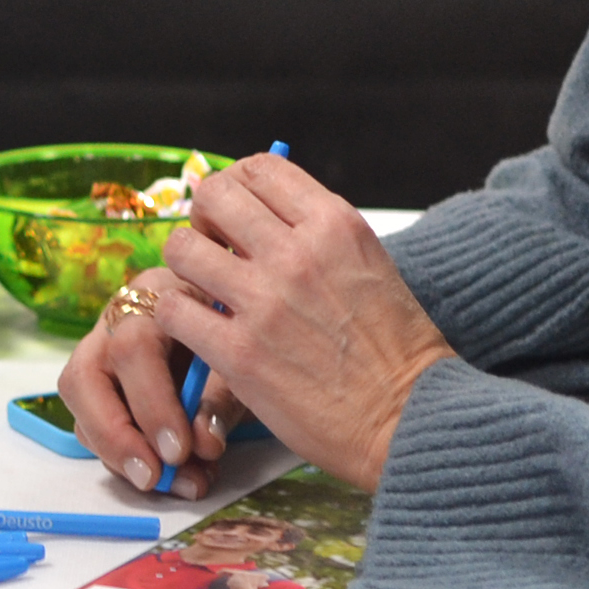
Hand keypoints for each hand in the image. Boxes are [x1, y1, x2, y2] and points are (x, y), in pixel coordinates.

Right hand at [59, 268, 218, 500]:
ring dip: (113, 451)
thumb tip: (204, 443)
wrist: (239, 328)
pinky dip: (121, 456)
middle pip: (85, 374)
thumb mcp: (242, 363)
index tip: (179, 452)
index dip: (151, 404)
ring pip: (78, 400)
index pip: (133, 348)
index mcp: (155, 299)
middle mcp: (115, 321)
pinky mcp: (99, 384)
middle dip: (114, 434)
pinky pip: (90, 422)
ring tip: (162, 484)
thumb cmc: (239, 336)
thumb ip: (221, 402)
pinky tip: (166, 476)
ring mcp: (100, 350)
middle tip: (150, 478)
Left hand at [157, 150, 452, 490]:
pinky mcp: (240, 352)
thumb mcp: (369, 265)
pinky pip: (173, 309)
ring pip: (181, 248)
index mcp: (335, 225)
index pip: (260, 167)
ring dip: (184, 267)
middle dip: (204, 218)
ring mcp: (265, 301)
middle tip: (212, 248)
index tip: (235, 214)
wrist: (415, 421)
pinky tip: (197, 331)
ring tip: (203, 290)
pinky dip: (175, 317)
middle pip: (213, 195)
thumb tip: (263, 215)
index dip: (236, 186)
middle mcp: (298, 253)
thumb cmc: (398, 351)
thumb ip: (317, 234)